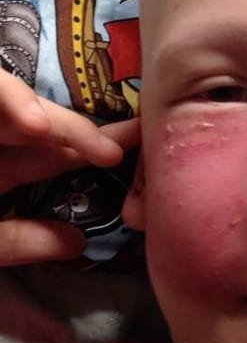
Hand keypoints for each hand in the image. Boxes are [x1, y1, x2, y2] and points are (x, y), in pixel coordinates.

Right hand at [0, 68, 139, 265]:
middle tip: (138, 138)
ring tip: (98, 149)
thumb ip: (19, 243)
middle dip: (90, 132)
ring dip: (58, 123)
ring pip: (20, 105)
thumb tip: (78, 242)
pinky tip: (36, 125)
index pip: (53, 155)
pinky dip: (12, 99)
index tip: (136, 158)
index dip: (93, 152)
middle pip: (44, 126)